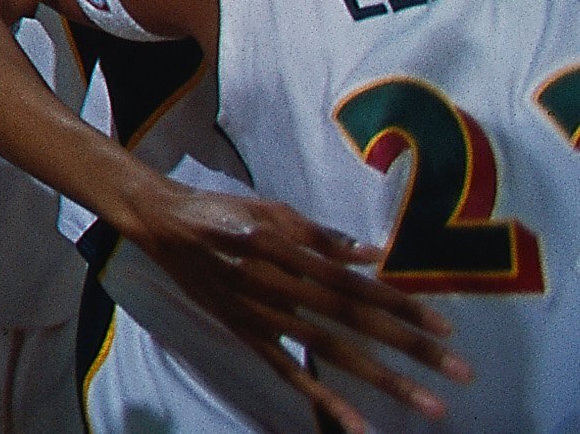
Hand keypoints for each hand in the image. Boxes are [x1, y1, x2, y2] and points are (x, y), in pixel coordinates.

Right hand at [116, 179, 467, 432]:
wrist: (160, 224)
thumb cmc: (221, 211)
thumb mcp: (270, 209)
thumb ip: (321, 234)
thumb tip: (375, 256)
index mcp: (282, 248)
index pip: (353, 282)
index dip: (401, 306)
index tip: (446, 328)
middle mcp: (273, 284)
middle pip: (351, 321)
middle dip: (408, 348)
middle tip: (460, 373)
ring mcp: (259, 315)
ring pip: (330, 352)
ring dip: (383, 381)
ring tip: (429, 405)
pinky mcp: (246, 334)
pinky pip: (289, 373)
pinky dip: (325, 401)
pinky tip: (358, 427)